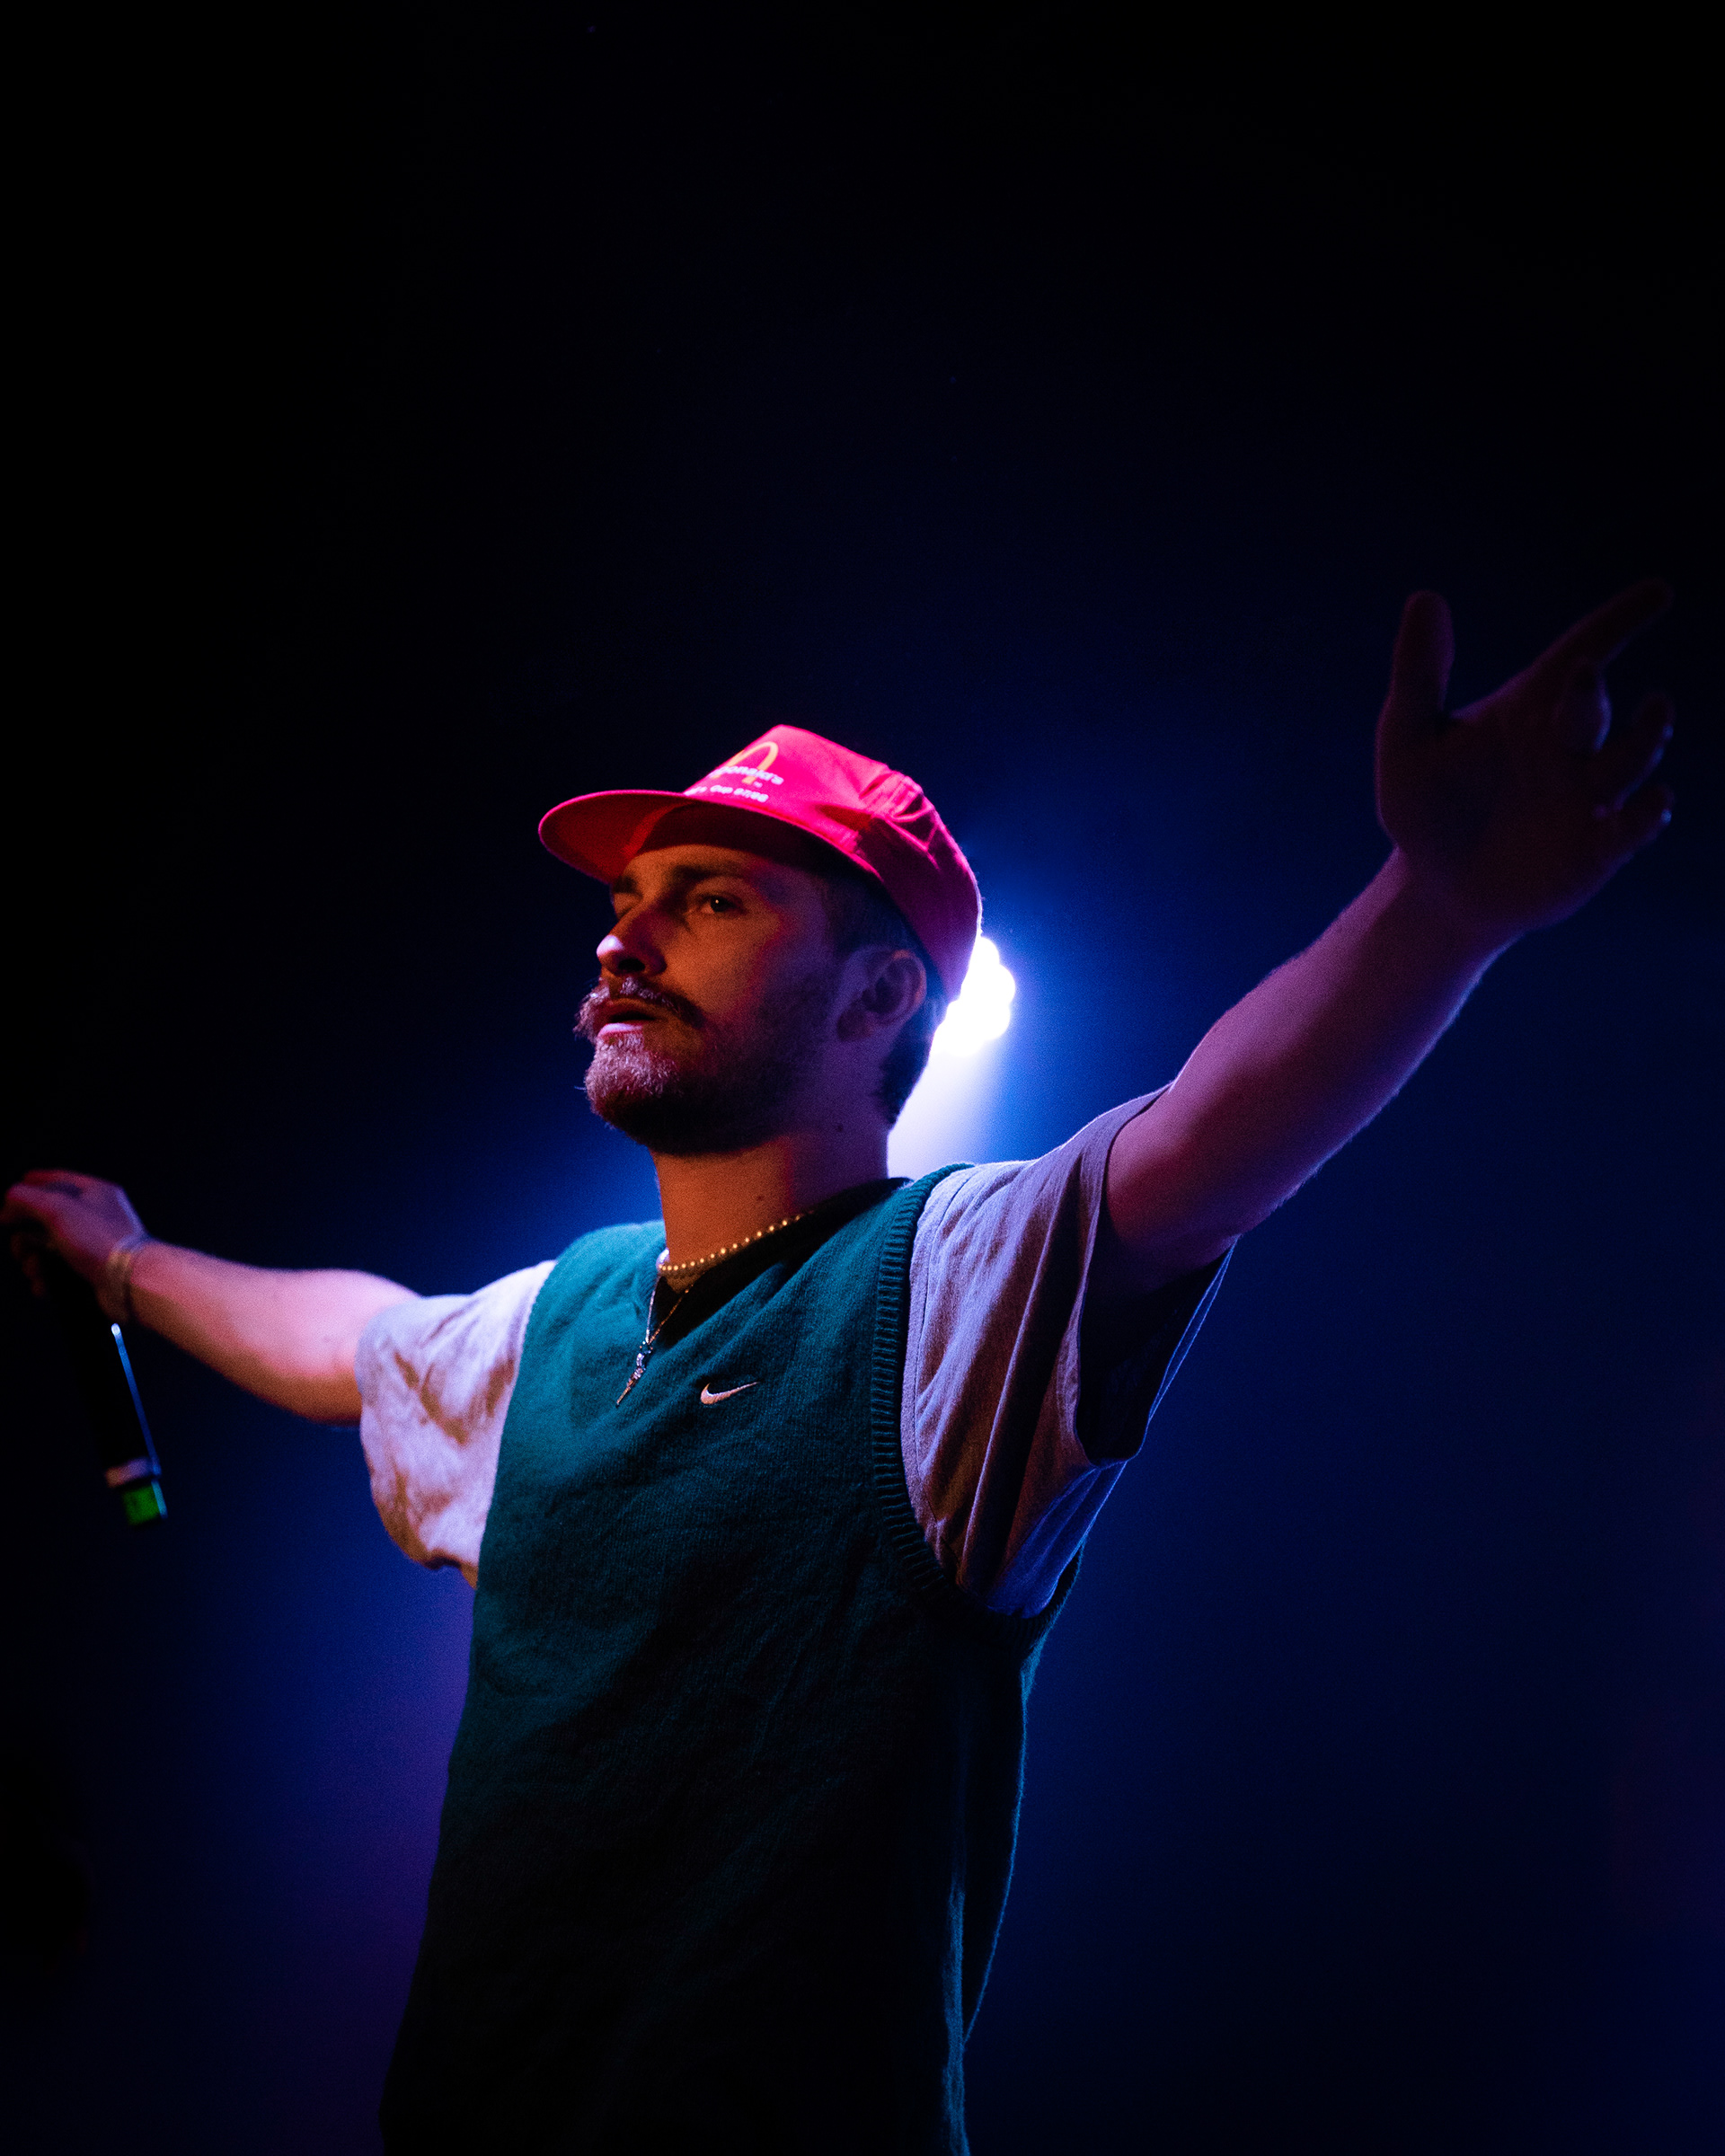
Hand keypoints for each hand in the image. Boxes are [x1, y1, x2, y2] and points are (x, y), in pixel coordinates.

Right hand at [4, 1171, 146, 1297]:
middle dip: (26, 1233)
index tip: (14, 1191)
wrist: (128, 1280)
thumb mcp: (59, 1209)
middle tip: (18, 1245)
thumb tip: (11, 1196)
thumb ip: (29, 1199)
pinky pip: (60, 1269)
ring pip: (50, 1247)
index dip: (34, 1184)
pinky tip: (43, 1283)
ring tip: (33, 1268)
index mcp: (95, 1193)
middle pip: (48, 1217)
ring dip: (33, 1258)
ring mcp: (94, 1243)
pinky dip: (46, 1277)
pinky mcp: (92, 1269)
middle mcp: (97, 1216)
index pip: (59, 1180)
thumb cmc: (102, 1240)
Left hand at [1375, 581, 1674, 948]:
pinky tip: (1654, 801)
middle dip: (1592, 693)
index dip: (1620, 621)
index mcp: (1530, 708)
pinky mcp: (1596, 848)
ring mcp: (1587, 796)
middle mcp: (1569, 746)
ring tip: (1653, 714)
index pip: (1583, 650)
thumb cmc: (1424, 809)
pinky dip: (1646, 815)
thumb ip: (1418, 673)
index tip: (1657, 592)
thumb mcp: (1408, 741)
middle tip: (1581, 676)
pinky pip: (1631, 827)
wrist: (1435, 890)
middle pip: (1595, 708)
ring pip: (1630, 759)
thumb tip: (1424, 596)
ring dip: (1644, 739)